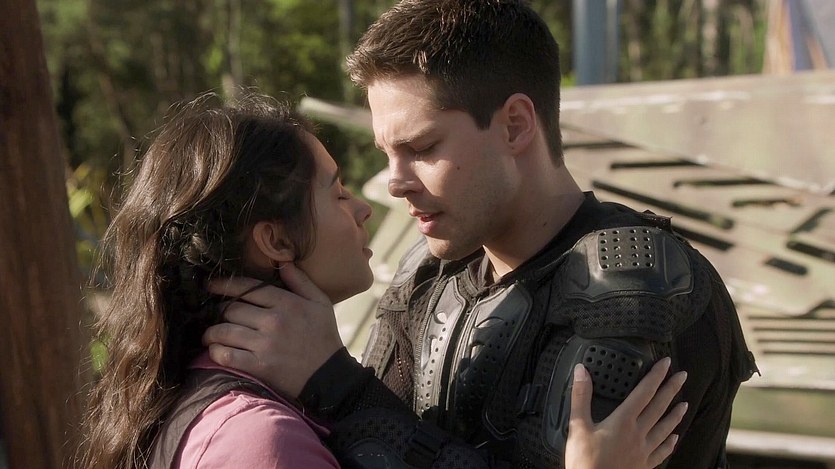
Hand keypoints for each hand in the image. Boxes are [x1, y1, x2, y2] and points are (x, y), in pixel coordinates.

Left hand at [202, 263, 343, 397]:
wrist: (329, 376)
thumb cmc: (324, 337)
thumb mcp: (320, 303)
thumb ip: (301, 281)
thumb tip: (283, 262)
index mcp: (287, 303)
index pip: (248, 288)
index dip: (225, 285)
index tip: (210, 285)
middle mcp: (273, 321)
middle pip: (232, 309)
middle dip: (219, 310)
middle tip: (215, 314)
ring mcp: (264, 345)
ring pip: (224, 331)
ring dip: (212, 332)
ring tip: (210, 334)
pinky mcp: (258, 366)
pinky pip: (227, 355)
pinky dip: (216, 352)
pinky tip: (216, 350)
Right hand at [565, 357, 687, 468]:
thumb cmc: (585, 461)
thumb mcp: (577, 426)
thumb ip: (581, 397)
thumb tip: (581, 372)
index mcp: (623, 421)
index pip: (644, 392)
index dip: (656, 376)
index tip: (666, 363)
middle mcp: (638, 433)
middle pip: (659, 407)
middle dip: (672, 389)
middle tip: (683, 376)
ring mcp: (643, 450)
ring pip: (665, 428)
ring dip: (675, 414)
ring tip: (684, 404)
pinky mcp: (643, 465)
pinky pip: (661, 451)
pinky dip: (670, 443)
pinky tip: (675, 438)